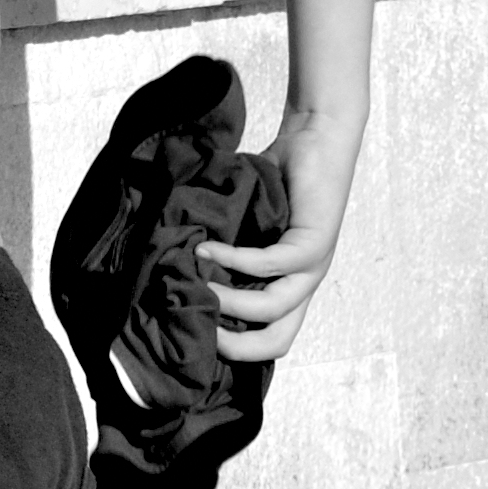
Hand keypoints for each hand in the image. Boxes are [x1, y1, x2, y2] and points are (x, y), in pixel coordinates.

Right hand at [203, 105, 359, 361]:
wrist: (316, 138)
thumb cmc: (276, 178)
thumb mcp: (243, 223)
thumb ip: (221, 247)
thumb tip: (171, 267)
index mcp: (289, 287)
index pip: (269, 341)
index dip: (234, 350)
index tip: (193, 334)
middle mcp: (305, 284)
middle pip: (277, 341)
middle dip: (234, 345)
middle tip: (195, 328)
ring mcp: (314, 266)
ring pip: (273, 308)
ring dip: (230, 302)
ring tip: (195, 283)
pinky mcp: (314, 241)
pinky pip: (272, 264)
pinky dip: (235, 260)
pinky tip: (208, 248)